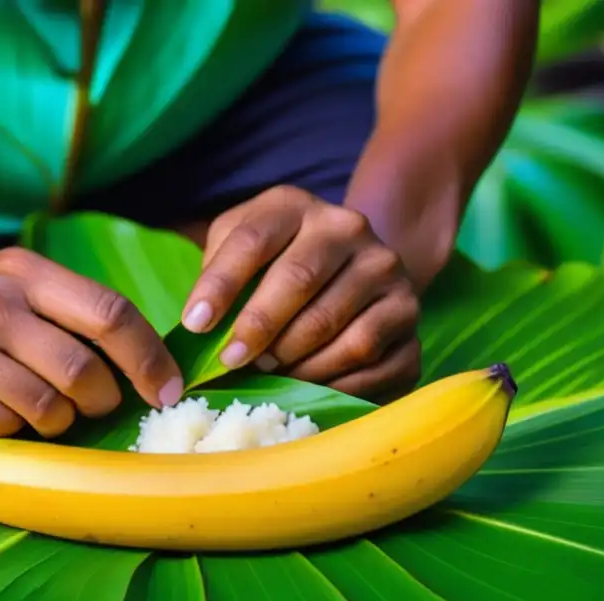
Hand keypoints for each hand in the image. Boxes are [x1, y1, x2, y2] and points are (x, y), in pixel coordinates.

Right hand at [0, 247, 182, 436]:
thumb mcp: (15, 279)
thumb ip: (71, 308)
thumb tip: (145, 356)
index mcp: (28, 272)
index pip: (110, 314)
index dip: (149, 359)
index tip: (167, 389)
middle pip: (82, 370)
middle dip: (104, 400)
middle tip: (98, 405)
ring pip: (46, 406)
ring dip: (60, 421)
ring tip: (49, 411)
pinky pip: (3, 424)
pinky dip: (17, 429)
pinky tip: (5, 412)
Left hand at [180, 186, 420, 401]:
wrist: (353, 269)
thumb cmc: (277, 267)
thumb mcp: (241, 252)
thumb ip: (217, 273)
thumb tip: (195, 327)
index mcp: (296, 207)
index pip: (252, 239)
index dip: (220, 284)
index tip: (195, 324)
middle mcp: (348, 227)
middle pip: (298, 278)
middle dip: (258, 327)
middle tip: (232, 361)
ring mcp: (385, 269)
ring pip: (334, 324)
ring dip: (293, 359)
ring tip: (268, 375)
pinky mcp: (407, 312)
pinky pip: (369, 357)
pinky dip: (331, 382)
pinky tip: (306, 389)